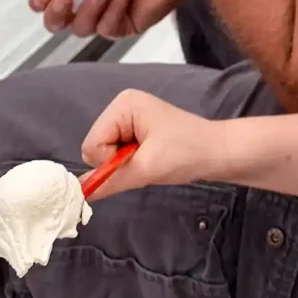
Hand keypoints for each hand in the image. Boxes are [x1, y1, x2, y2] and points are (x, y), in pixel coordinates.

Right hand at [81, 89, 218, 198]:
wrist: (217, 153)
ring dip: (124, 164)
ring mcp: (129, 117)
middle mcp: (122, 106)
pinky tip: (150, 158)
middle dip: (116, 162)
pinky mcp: (136, 130)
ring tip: (150, 159)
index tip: (136, 160)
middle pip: (96, 147)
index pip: (92, 144)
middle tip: (145, 161)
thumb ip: (110, 180)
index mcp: (123, 104)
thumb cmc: (186, 152)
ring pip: (106, 153)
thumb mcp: (146, 168)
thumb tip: (81, 192)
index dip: (108, 162)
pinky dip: (130, 162)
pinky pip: (117, 153)